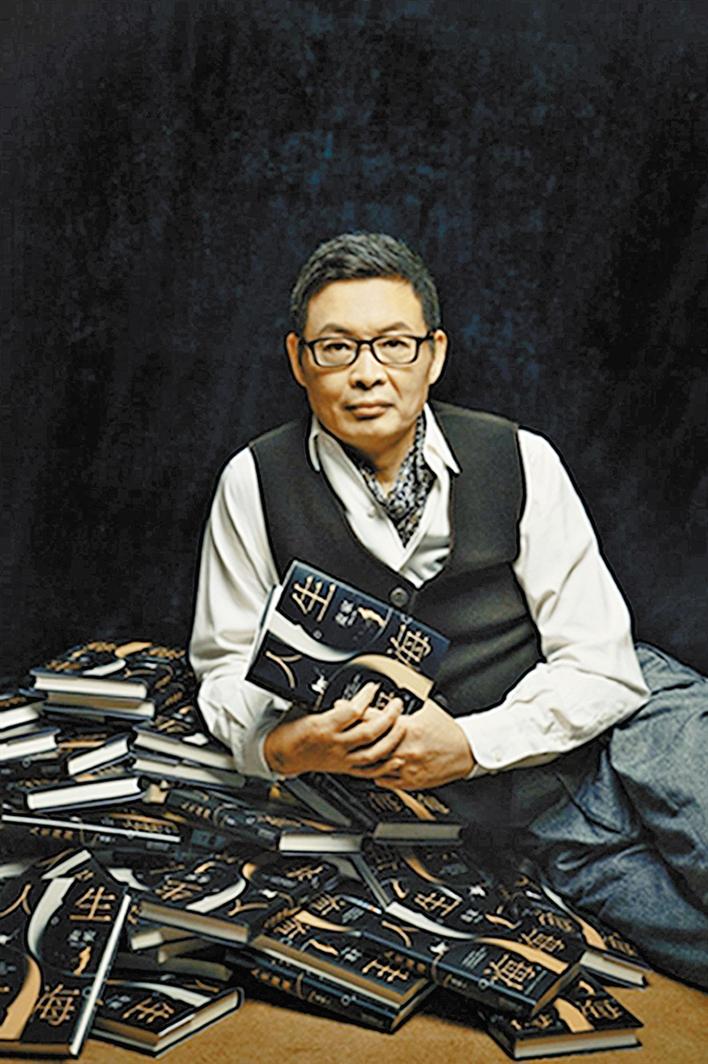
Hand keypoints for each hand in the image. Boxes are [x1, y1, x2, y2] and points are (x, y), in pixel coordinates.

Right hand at [263, 681, 406, 776]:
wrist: (281, 754)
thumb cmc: (292, 731)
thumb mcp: (309, 711)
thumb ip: (333, 706)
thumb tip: (353, 696)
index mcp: (325, 727)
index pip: (352, 711)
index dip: (366, 697)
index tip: (374, 687)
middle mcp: (335, 745)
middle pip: (369, 733)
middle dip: (388, 717)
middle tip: (397, 704)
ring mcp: (342, 759)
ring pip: (373, 753)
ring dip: (392, 738)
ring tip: (402, 724)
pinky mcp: (344, 769)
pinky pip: (369, 771)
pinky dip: (385, 766)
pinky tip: (397, 759)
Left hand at [349, 697, 474, 789]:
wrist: (467, 750)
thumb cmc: (448, 730)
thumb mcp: (426, 709)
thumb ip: (406, 706)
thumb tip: (390, 697)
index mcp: (407, 727)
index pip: (373, 717)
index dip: (354, 711)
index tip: (342, 706)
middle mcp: (404, 748)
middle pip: (368, 742)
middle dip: (350, 734)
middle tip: (337, 728)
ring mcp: (406, 767)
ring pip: (374, 764)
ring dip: (360, 757)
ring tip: (348, 751)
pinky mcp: (410, 781)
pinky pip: (385, 780)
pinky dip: (375, 774)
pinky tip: (369, 769)